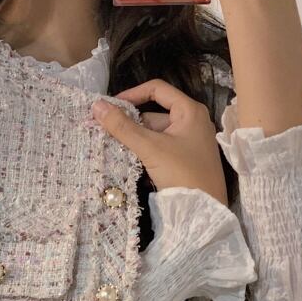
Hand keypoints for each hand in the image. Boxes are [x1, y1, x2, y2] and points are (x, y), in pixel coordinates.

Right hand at [91, 81, 227, 206]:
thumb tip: (97, 106)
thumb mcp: (150, 148)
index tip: (111, 107)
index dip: (132, 94)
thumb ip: (123, 127)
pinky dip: (144, 154)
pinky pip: (159, 151)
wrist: (204, 211)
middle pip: (153, 114)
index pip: (157, 90)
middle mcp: (191, 122)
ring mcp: (188, 143)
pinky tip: (128, 162)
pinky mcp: (183, 161)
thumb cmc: (182, 173)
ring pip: (154, 135)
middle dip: (130, 124)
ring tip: (112, 148)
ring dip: (135, 141)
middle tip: (106, 132)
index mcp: (189, 111)